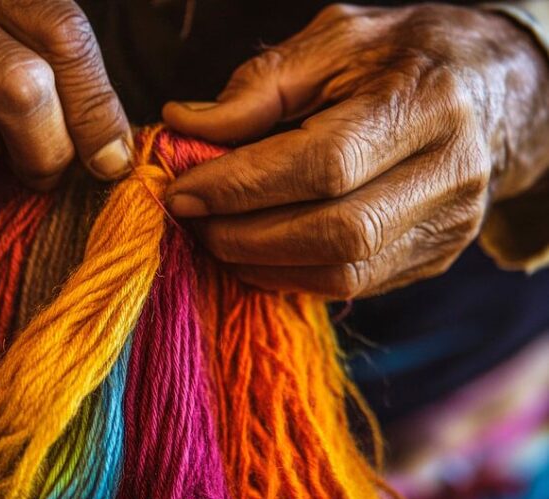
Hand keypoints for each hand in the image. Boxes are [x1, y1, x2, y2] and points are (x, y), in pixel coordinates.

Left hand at [163, 3, 548, 297]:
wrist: (486, 86)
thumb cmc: (399, 58)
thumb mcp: (332, 44)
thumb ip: (259, 86)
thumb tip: (186, 126)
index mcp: (425, 103)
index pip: (324, 164)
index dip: (243, 186)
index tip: (182, 192)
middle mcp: (450, 172)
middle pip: (336, 231)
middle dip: (245, 235)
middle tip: (192, 221)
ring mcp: (450, 224)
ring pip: (343, 272)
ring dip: (261, 263)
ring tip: (215, 238)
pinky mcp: (436, 256)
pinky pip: (352, 285)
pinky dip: (290, 275)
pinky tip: (255, 252)